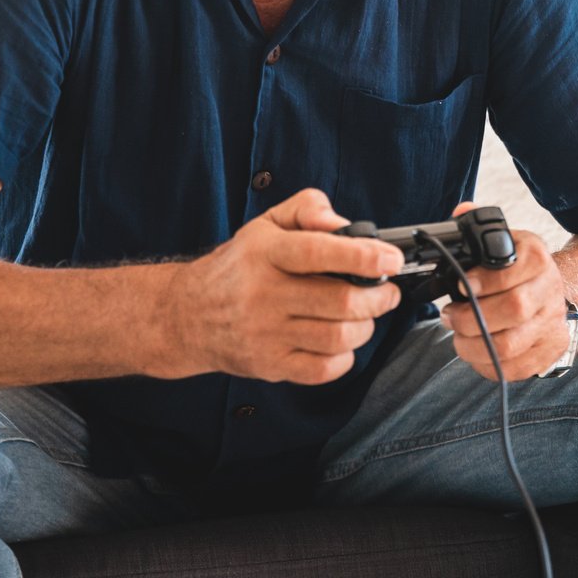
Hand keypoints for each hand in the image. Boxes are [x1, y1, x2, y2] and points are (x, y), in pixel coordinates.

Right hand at [174, 188, 404, 384]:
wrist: (187, 316)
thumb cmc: (238, 267)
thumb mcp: (265, 224)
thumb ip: (307, 209)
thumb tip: (343, 223)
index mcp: (265, 253)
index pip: (318, 252)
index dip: (362, 256)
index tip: (390, 260)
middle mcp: (263, 294)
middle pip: (338, 300)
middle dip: (378, 297)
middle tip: (387, 292)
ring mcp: (265, 333)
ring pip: (336, 336)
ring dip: (365, 326)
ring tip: (366, 314)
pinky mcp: (269, 364)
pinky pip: (322, 369)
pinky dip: (344, 357)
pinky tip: (342, 342)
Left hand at [437, 202, 569, 381]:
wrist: (554, 292)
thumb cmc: (517, 268)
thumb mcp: (504, 240)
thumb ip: (478, 226)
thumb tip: (461, 212)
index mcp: (537, 257)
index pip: (509, 271)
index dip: (481, 282)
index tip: (459, 286)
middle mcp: (550, 289)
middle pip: (513, 309)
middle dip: (470, 318)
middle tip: (449, 317)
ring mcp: (553, 323)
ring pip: (510, 345)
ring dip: (474, 346)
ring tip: (459, 338)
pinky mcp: (551, 350)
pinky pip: (516, 368)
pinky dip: (488, 365)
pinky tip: (477, 353)